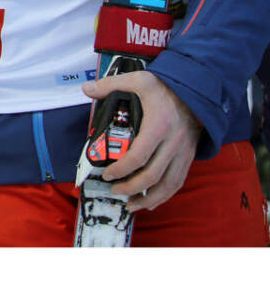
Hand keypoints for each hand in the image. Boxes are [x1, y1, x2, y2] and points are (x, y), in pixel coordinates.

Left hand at [82, 69, 200, 211]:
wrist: (198, 92)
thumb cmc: (166, 87)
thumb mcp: (139, 80)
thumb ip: (111, 85)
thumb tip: (87, 89)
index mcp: (158, 125)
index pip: (138, 156)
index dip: (121, 169)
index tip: (107, 174)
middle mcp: (173, 143)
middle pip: (152, 175)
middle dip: (131, 187)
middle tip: (113, 190)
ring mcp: (183, 152)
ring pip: (168, 184)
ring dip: (149, 198)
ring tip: (130, 205)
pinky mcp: (189, 157)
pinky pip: (178, 182)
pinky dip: (165, 195)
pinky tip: (152, 202)